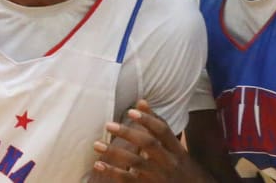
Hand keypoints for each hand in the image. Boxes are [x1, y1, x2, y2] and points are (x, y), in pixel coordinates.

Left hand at [91, 100, 214, 182]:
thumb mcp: (174, 147)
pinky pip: (129, 179)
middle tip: (108, 124)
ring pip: (136, 162)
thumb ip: (157, 124)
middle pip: (149, 145)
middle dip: (128, 133)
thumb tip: (141, 100)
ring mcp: (159, 176)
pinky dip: (113, 172)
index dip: (148, 120)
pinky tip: (99, 165)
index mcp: (176, 149)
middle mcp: (169, 162)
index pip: (163, 130)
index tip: (131, 111)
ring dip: (114, 153)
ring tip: (97, 145)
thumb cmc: (178, 165)